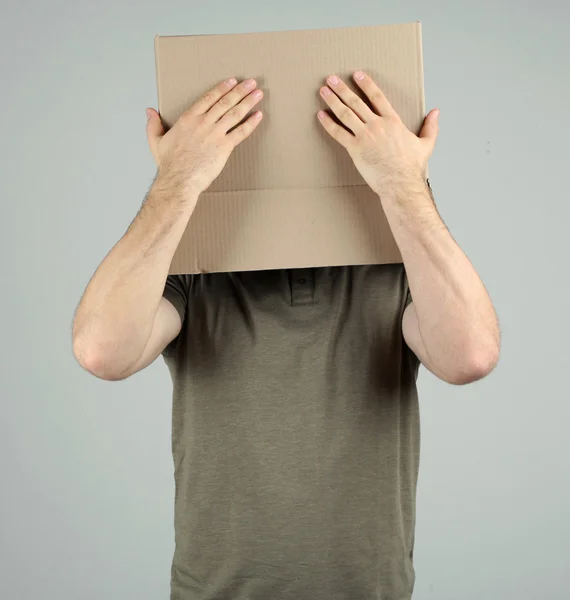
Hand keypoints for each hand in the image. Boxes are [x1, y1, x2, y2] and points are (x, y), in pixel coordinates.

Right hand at [146, 77, 263, 196]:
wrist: (179, 179)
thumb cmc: (169, 164)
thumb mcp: (156, 141)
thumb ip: (153, 125)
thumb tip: (149, 111)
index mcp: (189, 119)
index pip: (208, 98)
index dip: (222, 88)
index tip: (232, 81)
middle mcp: (203, 122)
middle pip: (225, 102)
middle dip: (240, 90)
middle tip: (251, 82)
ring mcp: (215, 134)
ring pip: (234, 113)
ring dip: (248, 102)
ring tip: (258, 93)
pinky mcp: (224, 147)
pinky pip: (240, 132)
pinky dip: (251, 123)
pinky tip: (258, 115)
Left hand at [317, 71, 438, 193]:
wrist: (400, 183)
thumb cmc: (411, 167)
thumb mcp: (426, 144)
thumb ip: (430, 126)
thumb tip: (436, 112)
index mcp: (392, 121)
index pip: (377, 96)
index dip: (366, 84)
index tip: (356, 75)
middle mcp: (377, 125)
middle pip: (356, 101)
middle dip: (342, 89)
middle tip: (331, 78)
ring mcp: (365, 136)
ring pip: (345, 114)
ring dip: (333, 101)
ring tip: (323, 91)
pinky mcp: (355, 149)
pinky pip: (338, 133)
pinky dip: (328, 123)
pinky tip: (320, 115)